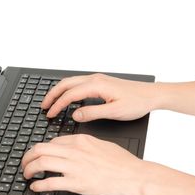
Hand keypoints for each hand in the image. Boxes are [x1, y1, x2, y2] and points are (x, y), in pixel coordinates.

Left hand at [21, 134, 148, 194]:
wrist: (135, 177)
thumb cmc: (124, 163)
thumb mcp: (103, 145)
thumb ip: (86, 145)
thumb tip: (75, 148)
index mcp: (81, 140)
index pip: (53, 141)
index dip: (42, 149)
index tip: (39, 155)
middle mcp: (75, 151)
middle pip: (41, 148)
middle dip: (28, 156)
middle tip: (25, 163)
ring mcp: (75, 166)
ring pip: (42, 162)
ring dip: (29, 169)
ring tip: (26, 174)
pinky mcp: (77, 183)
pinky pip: (50, 181)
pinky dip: (39, 184)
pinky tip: (36, 187)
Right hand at [41, 73, 156, 121]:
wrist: (151, 94)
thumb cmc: (137, 102)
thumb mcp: (114, 112)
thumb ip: (93, 113)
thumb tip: (75, 115)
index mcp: (97, 85)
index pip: (70, 94)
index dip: (58, 105)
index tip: (50, 114)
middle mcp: (95, 79)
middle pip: (66, 84)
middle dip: (52, 94)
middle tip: (43, 106)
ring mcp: (98, 79)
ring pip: (71, 82)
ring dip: (59, 91)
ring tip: (51, 102)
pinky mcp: (101, 82)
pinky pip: (78, 83)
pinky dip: (68, 90)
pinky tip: (67, 98)